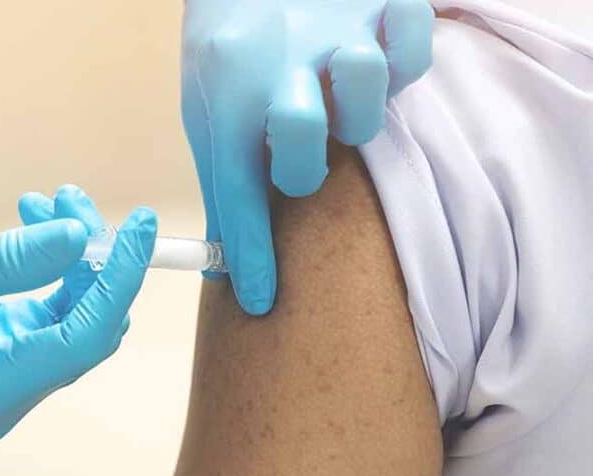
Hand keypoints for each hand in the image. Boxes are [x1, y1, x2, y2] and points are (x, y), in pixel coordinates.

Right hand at [0, 204, 156, 441]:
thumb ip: (19, 256)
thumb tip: (84, 234)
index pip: (84, 337)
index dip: (119, 278)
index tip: (144, 225)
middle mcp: (5, 392)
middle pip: (84, 326)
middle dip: (91, 259)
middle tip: (73, 198)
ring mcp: (2, 370)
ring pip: (69, 310)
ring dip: (67, 251)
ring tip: (48, 197)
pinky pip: (45, 303)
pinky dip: (45, 260)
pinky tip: (32, 215)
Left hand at [181, 0, 433, 313]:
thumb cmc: (230, 49)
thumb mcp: (206, 107)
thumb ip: (224, 177)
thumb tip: (225, 266)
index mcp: (225, 91)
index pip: (234, 186)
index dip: (250, 251)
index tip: (260, 300)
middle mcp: (279, 61)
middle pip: (299, 129)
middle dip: (302, 164)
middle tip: (302, 162)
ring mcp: (334, 29)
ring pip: (364, 85)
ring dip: (359, 109)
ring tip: (342, 100)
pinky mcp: (381, 2)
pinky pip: (415, 40)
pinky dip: (407, 54)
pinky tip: (384, 56)